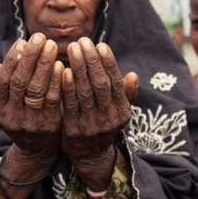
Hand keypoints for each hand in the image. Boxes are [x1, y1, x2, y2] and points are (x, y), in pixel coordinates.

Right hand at [0, 33, 63, 171]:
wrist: (36, 152)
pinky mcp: (48, 126)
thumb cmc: (22, 120)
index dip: (13, 59)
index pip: (3, 80)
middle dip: (30, 57)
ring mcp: (29, 123)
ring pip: (36, 89)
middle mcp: (11, 117)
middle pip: (20, 82)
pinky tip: (62, 66)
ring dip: (45, 65)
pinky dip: (57, 82)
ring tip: (52, 46)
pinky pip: (53, 100)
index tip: (22, 41)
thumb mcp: (7, 107)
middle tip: (40, 37)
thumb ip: (3, 88)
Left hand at [61, 37, 137, 189]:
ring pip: (85, 92)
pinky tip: (63, 70)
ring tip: (72, 48)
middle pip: (100, 85)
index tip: (101, 45)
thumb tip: (133, 75)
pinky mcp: (73, 130)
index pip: (115, 83)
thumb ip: (125, 94)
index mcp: (122, 111)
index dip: (108, 63)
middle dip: (91, 61)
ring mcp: (91, 125)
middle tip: (82, 41)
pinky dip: (67, 87)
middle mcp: (109, 118)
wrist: (90, 157)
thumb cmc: (103, 125)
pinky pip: (70, 105)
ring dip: (79, 68)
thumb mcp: (119, 112)